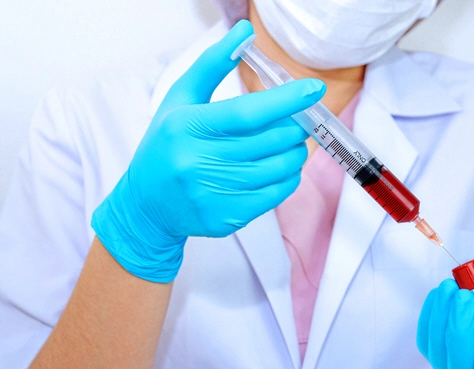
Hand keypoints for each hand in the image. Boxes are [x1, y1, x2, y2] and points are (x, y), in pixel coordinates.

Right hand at [91, 20, 325, 282]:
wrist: (146, 205)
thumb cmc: (166, 145)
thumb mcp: (180, 100)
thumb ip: (212, 65)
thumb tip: (244, 31)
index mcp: (186, 127)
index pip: (247, 112)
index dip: (286, 100)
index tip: (313, 89)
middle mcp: (197, 162)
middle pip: (269, 141)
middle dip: (296, 127)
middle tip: (299, 120)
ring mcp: (212, 194)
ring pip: (279, 169)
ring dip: (295, 152)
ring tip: (289, 143)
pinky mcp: (226, 218)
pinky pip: (276, 195)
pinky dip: (289, 178)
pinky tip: (281, 168)